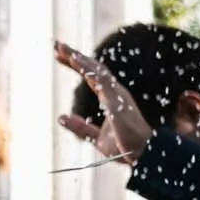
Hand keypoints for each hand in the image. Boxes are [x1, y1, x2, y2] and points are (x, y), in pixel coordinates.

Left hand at [54, 41, 152, 160]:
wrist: (142, 154)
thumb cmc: (125, 147)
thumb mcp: (96, 138)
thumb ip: (80, 127)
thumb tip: (61, 117)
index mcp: (111, 98)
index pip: (91, 76)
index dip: (76, 65)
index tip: (59, 56)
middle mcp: (115, 91)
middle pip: (92, 68)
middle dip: (74, 56)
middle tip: (57, 44)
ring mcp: (116, 94)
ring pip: (95, 69)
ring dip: (77, 58)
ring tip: (61, 47)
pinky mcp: (116, 99)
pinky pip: (100, 79)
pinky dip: (86, 68)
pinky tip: (75, 59)